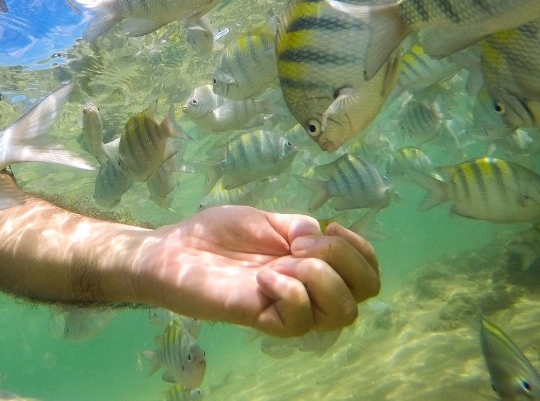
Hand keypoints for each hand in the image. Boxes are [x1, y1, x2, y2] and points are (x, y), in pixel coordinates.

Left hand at [132, 205, 379, 336]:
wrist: (173, 247)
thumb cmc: (216, 233)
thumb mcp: (266, 219)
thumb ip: (299, 226)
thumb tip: (320, 237)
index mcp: (312, 265)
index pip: (367, 276)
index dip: (362, 250)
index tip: (331, 225)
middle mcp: (306, 291)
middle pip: (364, 294)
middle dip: (343, 258)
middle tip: (298, 243)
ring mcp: (284, 307)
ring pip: (340, 313)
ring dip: (318, 275)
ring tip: (279, 262)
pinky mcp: (259, 318)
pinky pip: (297, 320)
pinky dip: (288, 290)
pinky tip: (261, 277)